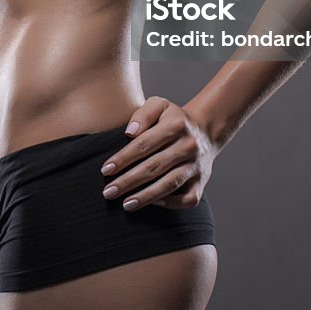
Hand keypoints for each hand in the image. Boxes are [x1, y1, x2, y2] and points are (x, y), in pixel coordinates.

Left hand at [100, 96, 217, 211]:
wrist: (205, 131)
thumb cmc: (172, 119)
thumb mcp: (159, 105)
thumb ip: (143, 114)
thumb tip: (129, 132)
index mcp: (176, 125)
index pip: (144, 144)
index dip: (123, 158)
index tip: (105, 170)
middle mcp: (188, 146)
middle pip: (154, 167)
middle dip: (128, 181)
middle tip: (108, 192)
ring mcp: (196, 166)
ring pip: (169, 184)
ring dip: (146, 196)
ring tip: (125, 204)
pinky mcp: (202, 182)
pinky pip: (188, 199)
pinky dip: (171, 203)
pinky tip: (153, 203)